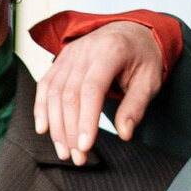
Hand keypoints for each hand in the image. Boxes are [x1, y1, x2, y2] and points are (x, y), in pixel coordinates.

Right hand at [33, 21, 164, 164]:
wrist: (131, 32)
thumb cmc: (142, 58)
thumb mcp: (149, 81)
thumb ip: (136, 107)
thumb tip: (124, 133)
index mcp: (111, 51)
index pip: (92, 89)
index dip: (86, 120)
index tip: (85, 147)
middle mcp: (85, 49)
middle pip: (69, 94)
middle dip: (70, 130)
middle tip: (78, 158)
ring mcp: (70, 53)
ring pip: (54, 92)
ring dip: (56, 126)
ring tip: (64, 151)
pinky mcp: (61, 60)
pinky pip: (45, 84)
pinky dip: (41, 107)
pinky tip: (43, 129)